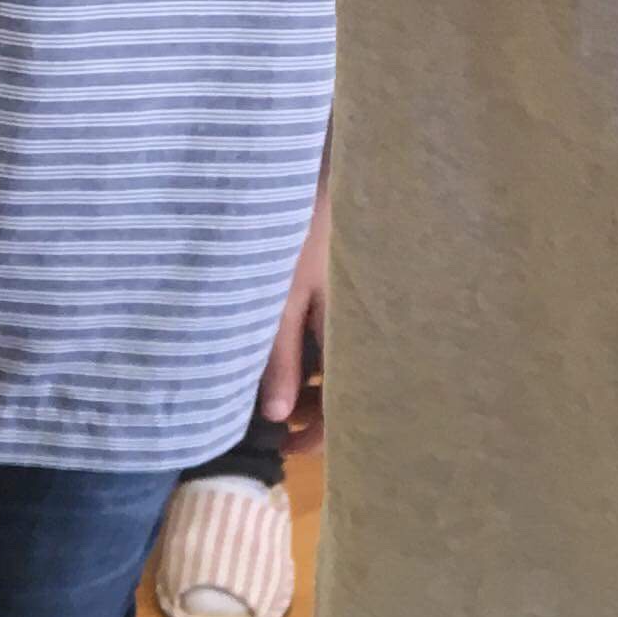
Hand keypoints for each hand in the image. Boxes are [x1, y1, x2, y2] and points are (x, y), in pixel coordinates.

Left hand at [259, 157, 327, 447]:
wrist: (314, 170)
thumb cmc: (298, 230)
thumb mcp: (280, 297)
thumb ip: (277, 356)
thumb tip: (277, 415)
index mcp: (352, 335)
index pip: (343, 400)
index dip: (319, 431)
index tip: (286, 446)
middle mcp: (356, 328)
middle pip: (337, 386)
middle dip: (305, 409)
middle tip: (264, 421)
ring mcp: (347, 308)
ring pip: (329, 361)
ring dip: (301, 379)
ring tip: (261, 389)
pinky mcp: (336, 289)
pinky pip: (323, 333)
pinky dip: (301, 349)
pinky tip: (274, 351)